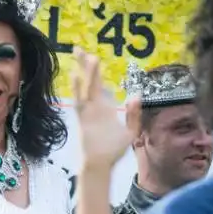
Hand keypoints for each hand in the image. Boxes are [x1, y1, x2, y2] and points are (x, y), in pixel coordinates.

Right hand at [73, 49, 140, 168]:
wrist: (101, 165)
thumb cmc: (113, 151)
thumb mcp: (130, 131)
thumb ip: (133, 115)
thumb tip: (136, 95)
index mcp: (105, 108)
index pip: (100, 85)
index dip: (97, 73)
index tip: (93, 58)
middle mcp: (95, 107)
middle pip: (90, 81)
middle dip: (85, 65)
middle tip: (79, 48)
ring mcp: (88, 111)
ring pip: (86, 87)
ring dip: (86, 72)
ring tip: (84, 55)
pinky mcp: (83, 119)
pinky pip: (79, 101)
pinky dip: (77, 89)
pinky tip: (75, 76)